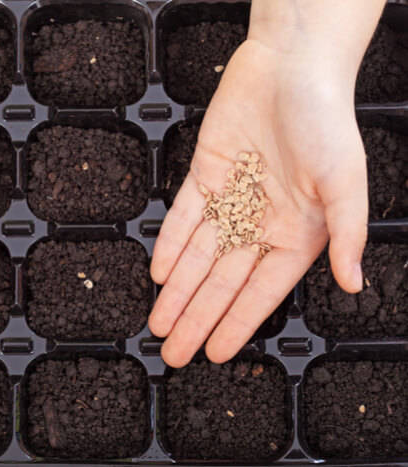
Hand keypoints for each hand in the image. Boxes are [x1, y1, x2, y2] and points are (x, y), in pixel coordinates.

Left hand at [149, 37, 368, 366]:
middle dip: (197, 318)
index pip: (260, 292)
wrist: (291, 67)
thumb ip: (348, 234)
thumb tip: (354, 283)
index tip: (216, 353)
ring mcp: (229, 201)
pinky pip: (183, 217)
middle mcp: (260, 223)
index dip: (237, 323)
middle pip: (221, 282)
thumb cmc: (326, 121)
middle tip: (174, 353)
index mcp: (297, 233)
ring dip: (177, 291)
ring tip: (159, 324)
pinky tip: (159, 273)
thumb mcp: (346, 182)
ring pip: (197, 256)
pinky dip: (170, 244)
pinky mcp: (204, 176)